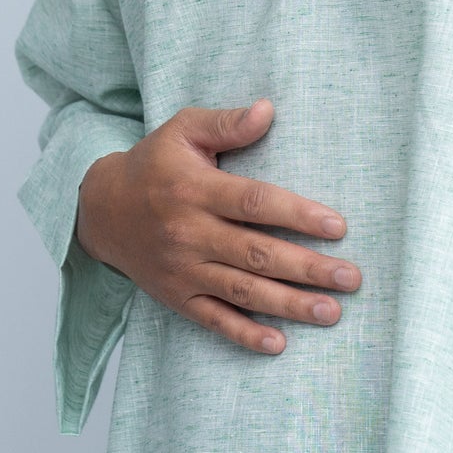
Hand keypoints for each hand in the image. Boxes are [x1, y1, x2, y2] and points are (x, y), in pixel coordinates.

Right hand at [76, 100, 359, 355]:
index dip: (298, 216)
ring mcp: (183, 270)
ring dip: (289, 305)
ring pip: (243, 291)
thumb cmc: (154, 166)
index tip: (338, 227)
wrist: (101, 211)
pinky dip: (244, 334)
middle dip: (308, 269)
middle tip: (351, 278)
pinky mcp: (177, 297)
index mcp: (195, 191)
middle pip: (257, 254)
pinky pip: (213, 319)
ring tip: (331, 312)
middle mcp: (190, 233)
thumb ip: (226, 123)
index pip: (255, 204)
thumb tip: (269, 109)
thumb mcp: (182, 131)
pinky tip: (277, 343)